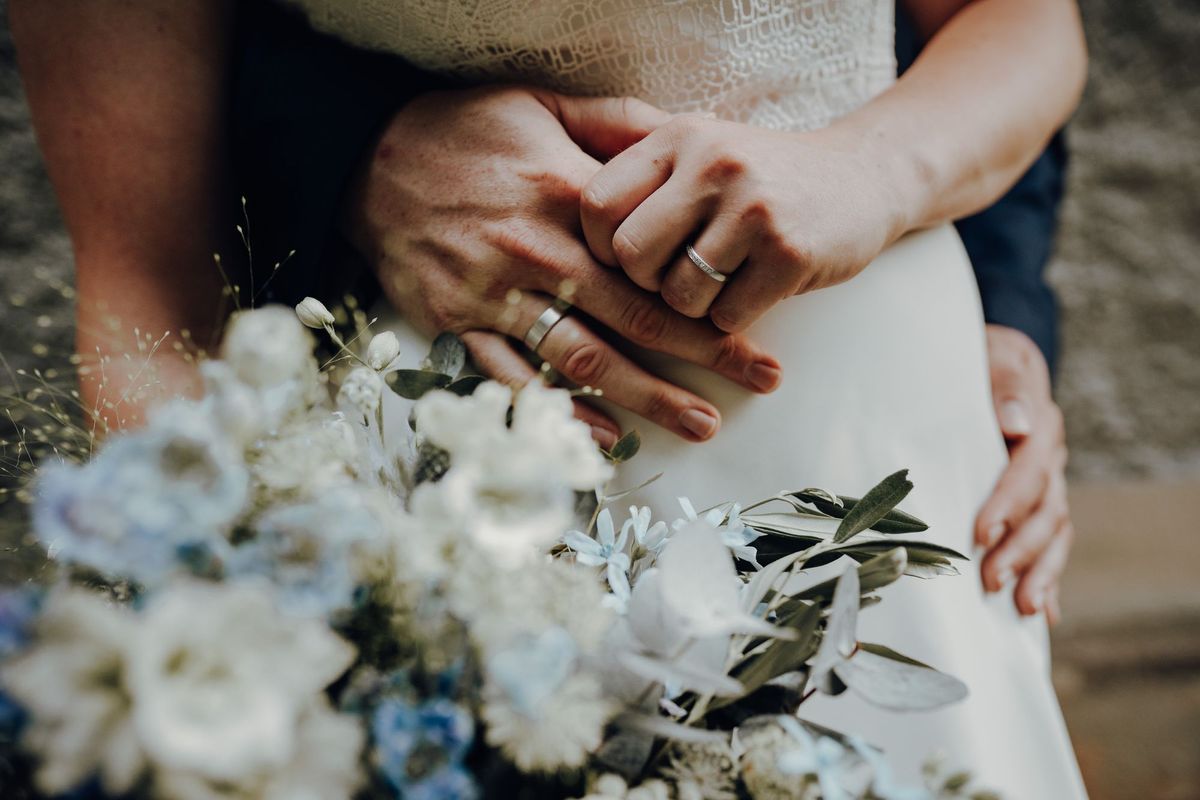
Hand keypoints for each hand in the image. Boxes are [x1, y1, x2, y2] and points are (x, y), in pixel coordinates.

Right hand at [341, 86, 782, 445]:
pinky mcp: (458, 323)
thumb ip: (616, 123)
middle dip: (704, 356)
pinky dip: (557, 410)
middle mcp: (538, 254)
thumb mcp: (541, 105)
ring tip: (698, 424)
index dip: (713, 299)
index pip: (658, 262)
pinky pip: (515, 379)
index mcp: (568, 200)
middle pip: (636, 320)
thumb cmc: (463, 130)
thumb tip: (683, 133)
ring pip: (584, 358)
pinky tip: (601, 435)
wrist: (367, 158)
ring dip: (645, 397)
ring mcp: (496, 295)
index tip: (759, 328)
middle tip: (757, 383)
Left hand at [578, 115, 907, 331]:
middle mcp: (712, 165)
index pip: (595, 204)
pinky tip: (754, 289)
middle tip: (673, 279)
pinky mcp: (789, 253)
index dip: (595, 247)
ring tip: (722, 281)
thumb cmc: (760, 180)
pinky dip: (732, 318)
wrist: (864, 178)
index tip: (621, 261)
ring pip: (677, 295)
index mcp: (677, 138)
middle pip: (629, 256)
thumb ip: (640, 177)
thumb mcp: (700, 152)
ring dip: (693, 307)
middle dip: (643, 285)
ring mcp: (754, 209)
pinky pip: (726, 316)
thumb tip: (560, 227)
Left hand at [975, 325, 1072, 623]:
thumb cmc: (981, 359)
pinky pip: (1050, 544)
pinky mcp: (1036, 503)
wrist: (992, 361)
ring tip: (1021, 606)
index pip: (1027, 471)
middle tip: (991, 580)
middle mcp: (1049, 459)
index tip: (981, 532)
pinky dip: (1049, 578)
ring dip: (1039, 573)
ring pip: (1053, 534)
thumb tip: (1017, 423)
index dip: (1007, 503)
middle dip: (1020, 549)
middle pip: (1045, 511)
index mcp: (1040, 426)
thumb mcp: (992, 356)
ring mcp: (1047, 484)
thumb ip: (1004, 383)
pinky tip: (1042, 612)